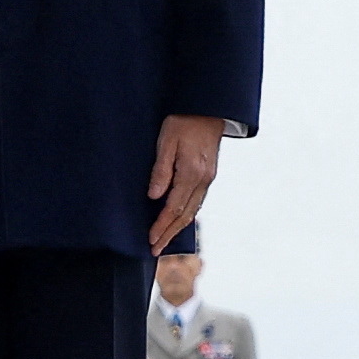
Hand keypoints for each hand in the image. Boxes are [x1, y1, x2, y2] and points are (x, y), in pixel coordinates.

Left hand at [148, 116, 224, 253]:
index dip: (161, 226)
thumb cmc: (183, 121)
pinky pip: (197, 201)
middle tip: (155, 249)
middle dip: (169, 234)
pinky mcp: (208, 174)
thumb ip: (161, 170)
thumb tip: (154, 197)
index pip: (173, 208)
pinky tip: (178, 221)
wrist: (208, 108)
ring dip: (178, 228)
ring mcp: (208, 178)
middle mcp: (203, 179)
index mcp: (191, 172)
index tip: (150, 240)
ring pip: (193, 210)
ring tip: (164, 241)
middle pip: (184, 215)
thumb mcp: (166, 141)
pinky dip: (186, 215)